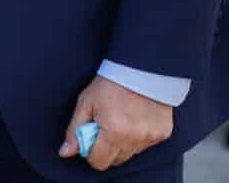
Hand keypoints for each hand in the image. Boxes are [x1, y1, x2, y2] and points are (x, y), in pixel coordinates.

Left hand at [57, 75, 172, 170]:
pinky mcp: (163, 133)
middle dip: (107, 148)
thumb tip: (65, 152)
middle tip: (105, 126)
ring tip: (121, 119)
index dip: (91, 153)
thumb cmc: (111, 82)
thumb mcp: (86, 102)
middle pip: (115, 161)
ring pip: (131, 154)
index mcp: (114, 131)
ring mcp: (150, 137)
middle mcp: (134, 138)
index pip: (99, 162)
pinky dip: (139, 136)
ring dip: (123, 143)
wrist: (141, 67)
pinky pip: (145, 145)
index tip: (91, 138)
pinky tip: (136, 118)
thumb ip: (74, 130)